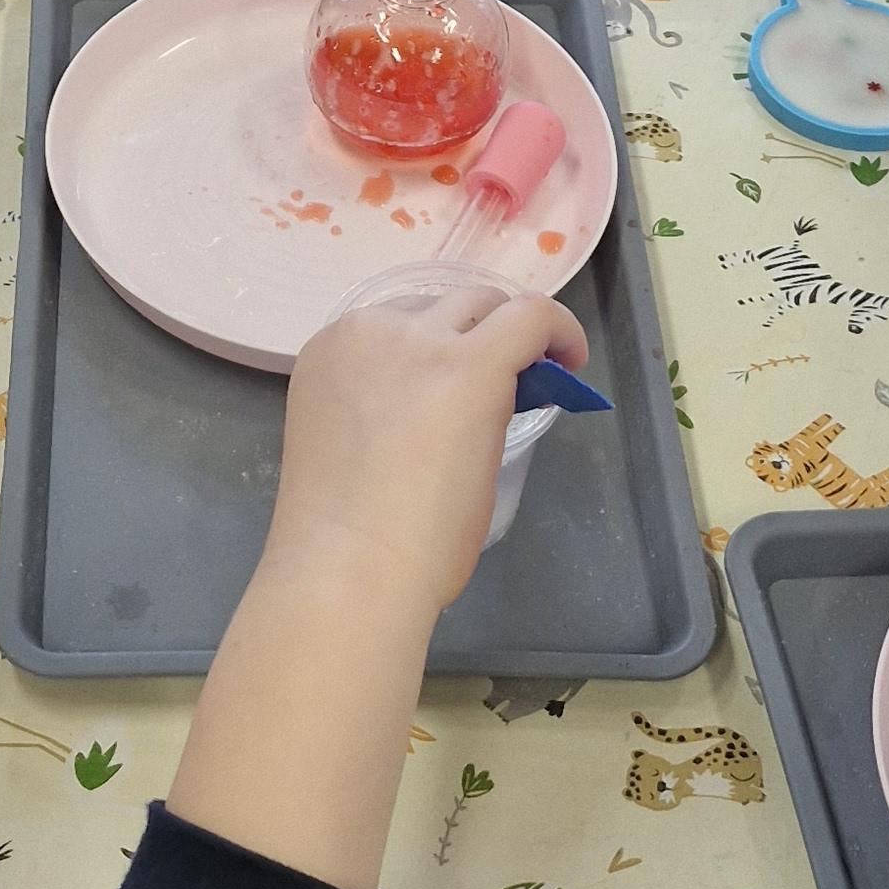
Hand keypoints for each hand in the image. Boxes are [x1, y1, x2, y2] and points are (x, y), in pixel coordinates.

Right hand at [166, 274, 587, 888]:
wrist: (343, 595)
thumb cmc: (329, 581)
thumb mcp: (335, 502)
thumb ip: (359, 474)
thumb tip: (383, 517)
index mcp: (315, 363)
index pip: (389, 316)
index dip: (439, 334)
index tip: (471, 367)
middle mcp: (360, 331)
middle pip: (439, 294)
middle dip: (483, 321)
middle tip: (523, 368)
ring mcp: (416, 343)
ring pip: (485, 302)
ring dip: (524, 332)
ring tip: (552, 373)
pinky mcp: (470, 365)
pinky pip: (528, 320)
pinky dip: (559, 335)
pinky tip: (572, 372)